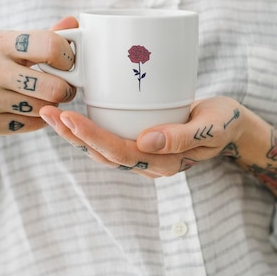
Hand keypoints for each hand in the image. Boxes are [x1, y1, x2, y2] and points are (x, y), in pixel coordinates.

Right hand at [0, 17, 77, 138]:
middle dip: (66, 89)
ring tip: (42, 97)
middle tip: (64, 88)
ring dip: (50, 105)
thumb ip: (44, 36)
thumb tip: (75, 20)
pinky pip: (32, 125)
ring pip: (44, 108)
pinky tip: (26, 110)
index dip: (69, 57)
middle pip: (53, 86)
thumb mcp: (8, 45)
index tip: (68, 63)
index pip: (51, 46)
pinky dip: (37, 119)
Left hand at [39, 97, 244, 177]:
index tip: (69, 116)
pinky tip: (72, 114)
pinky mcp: (139, 142)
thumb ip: (182, 137)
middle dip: (72, 135)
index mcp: (163, 163)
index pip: (120, 153)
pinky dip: (87, 129)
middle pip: (102, 154)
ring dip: (73, 134)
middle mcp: (148, 163)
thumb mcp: (211, 127)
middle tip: (47, 112)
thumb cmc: (222, 122)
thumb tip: (146, 141)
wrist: (230, 124)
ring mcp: (142, 155)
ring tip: (50, 113)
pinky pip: (108, 140)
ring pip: (100, 150)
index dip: (93, 137)